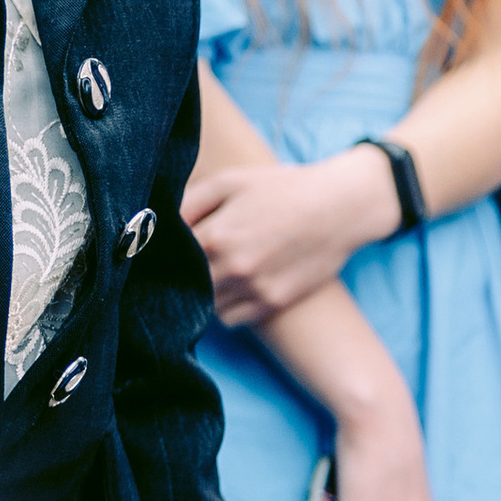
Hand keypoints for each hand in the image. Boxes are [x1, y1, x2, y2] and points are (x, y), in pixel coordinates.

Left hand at [183, 147, 401, 321]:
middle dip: (182, 277)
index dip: (165, 255)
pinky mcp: (274, 302)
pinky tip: (235, 287)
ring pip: (206, 307)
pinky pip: (232, 319)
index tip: (166, 252)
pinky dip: (227, 308)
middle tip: (186, 266)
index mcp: (215, 236)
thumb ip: (189, 201)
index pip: (169, 260)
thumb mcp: (231, 181)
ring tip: (215, 274)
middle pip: (186, 288)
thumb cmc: (283, 188)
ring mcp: (254, 289)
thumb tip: (160, 224)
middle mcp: (232, 268)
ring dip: (204, 294)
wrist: (340, 207)